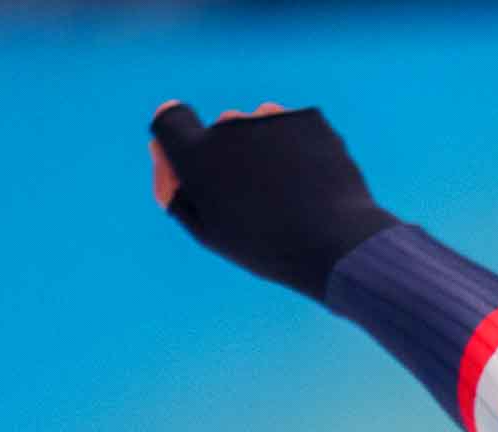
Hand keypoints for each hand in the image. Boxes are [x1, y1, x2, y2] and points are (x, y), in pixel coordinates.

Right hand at [147, 98, 398, 301]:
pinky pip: (292, 125)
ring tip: (288, 190)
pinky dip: (298, 145)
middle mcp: (227, 127)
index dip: (181, 137)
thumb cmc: (268, 247)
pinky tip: (310, 177)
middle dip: (231, 152)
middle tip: (259, 196)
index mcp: (194, 156)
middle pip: (220, 128)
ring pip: (257, 124)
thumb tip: (159, 150)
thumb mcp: (209, 230)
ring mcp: (270, 119)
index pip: (169, 118)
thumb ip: (175, 187)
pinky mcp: (307, 118)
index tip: (199, 157)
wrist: (337, 247)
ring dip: (265, 146)